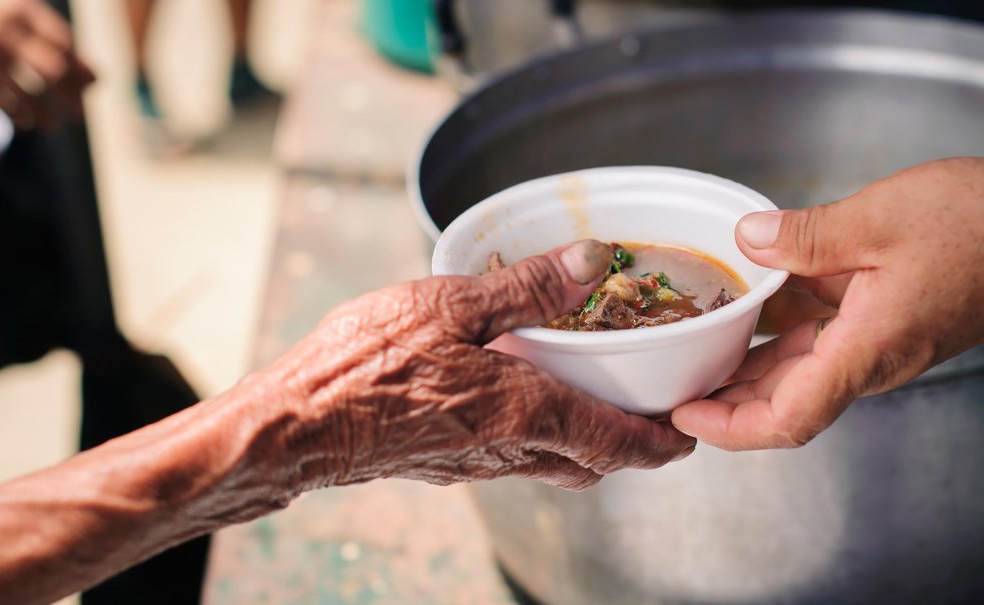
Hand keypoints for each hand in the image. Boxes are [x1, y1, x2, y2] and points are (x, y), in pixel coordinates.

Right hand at [0, 0, 94, 130]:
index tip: (94, 84)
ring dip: (45, 115)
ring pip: (26, 94)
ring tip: (55, 125)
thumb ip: (49, 35)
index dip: (81, 68)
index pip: (63, 44)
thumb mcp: (15, 11)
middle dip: (72, 96)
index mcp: (21, 11)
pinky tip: (27, 121)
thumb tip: (91, 75)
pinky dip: (16, 114)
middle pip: (52, 71)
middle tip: (81, 113)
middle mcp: (4, 31)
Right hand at [261, 239, 695, 490]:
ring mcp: (476, 465)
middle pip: (592, 460)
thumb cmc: (364, 366)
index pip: (618, 442)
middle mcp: (510, 450)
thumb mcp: (450, 304)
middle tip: (649, 415)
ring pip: (554, 462)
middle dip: (628, 444)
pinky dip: (540, 435)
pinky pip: (514, 457)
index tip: (686, 435)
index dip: (660, 442)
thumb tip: (593, 261)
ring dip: (585, 439)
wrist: (296, 426)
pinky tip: (519, 398)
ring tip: (594, 401)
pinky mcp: (445, 465)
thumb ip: (527, 286)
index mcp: (526, 412)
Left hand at [671, 158, 983, 449]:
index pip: (788, 419)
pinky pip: (823, 336)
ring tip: (695, 341)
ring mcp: (880, 343)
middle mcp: (871, 359)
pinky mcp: (887, 322)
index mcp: (867, 348)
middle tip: (672, 378)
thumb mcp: (883, 216)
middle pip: (783, 401)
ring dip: (748, 362)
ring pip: (799, 369)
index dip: (729, 426)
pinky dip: (783, 326)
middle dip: (724, 398)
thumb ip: (808, 234)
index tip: (685, 415)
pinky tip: (753, 297)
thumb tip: (749, 240)